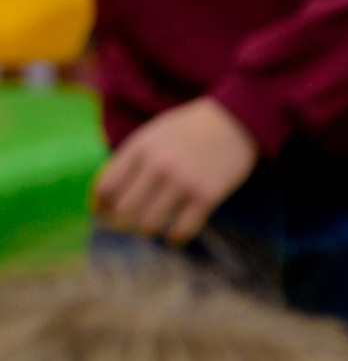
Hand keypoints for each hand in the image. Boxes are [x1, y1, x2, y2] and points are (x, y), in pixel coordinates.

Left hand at [93, 97, 258, 243]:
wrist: (234, 121)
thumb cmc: (189, 130)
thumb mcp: (152, 135)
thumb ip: (130, 160)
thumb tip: (107, 196)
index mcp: (139, 148)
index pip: (106, 187)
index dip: (100, 207)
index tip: (103, 215)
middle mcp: (157, 166)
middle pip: (124, 210)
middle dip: (120, 224)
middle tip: (126, 227)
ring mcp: (183, 182)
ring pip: (149, 224)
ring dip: (146, 232)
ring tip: (150, 230)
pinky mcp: (207, 196)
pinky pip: (182, 229)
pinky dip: (173, 239)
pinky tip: (173, 237)